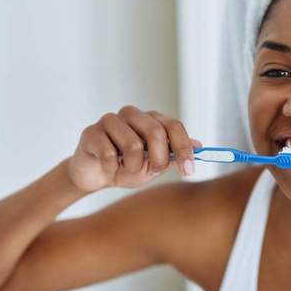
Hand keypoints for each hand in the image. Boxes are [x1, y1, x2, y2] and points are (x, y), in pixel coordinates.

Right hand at [67, 106, 201, 191]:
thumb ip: (174, 155)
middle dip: (158, 159)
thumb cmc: (127, 168)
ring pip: (133, 144)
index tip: (188, 171)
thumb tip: (199, 146)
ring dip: (132, 166)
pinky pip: (109, 154)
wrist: (96, 176)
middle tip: (152, 172)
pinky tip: (108, 168)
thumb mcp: (155, 165)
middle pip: (155, 132)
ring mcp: (111, 120)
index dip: (184, 149)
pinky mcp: (91, 132)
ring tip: (125, 170)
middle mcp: (132, 114)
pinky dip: (112, 168)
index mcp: (151, 120)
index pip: (174, 126)